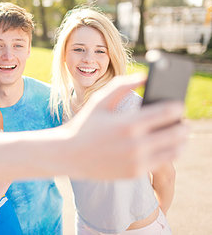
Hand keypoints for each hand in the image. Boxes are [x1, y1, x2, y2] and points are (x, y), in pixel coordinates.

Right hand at [64, 74, 187, 179]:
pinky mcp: (136, 173)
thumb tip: (147, 77)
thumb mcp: (100, 101)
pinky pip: (163, 162)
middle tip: (180, 120)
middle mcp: (136, 144)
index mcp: (128, 123)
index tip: (177, 104)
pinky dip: (168, 152)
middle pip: (177, 132)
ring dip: (179, 140)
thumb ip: (123, 85)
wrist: (69, 154)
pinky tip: (163, 145)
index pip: (168, 112)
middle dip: (182, 124)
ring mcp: (137, 161)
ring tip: (176, 133)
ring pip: (175, 150)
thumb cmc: (85, 124)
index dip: (176, 106)